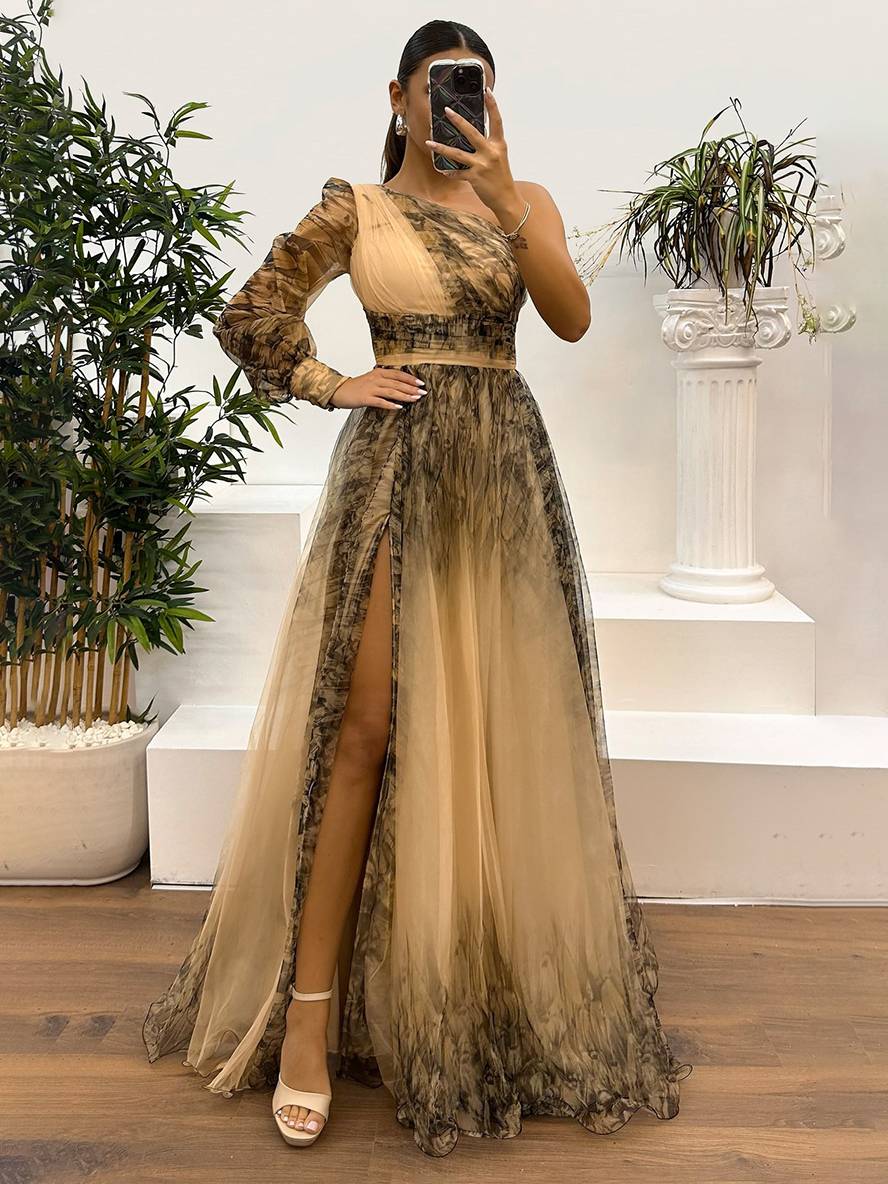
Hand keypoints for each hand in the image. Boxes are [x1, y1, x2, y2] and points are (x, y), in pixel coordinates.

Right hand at [329, 366, 425, 409]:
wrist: (339, 391)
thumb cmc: (357, 386)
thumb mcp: (372, 379)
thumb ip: (385, 379)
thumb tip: (400, 384)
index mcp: (379, 372)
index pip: (398, 374)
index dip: (410, 378)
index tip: (421, 383)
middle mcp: (376, 379)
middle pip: (397, 383)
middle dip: (411, 388)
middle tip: (423, 393)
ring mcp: (371, 388)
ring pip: (391, 392)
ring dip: (405, 396)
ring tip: (415, 399)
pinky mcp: (365, 398)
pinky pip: (380, 402)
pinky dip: (390, 404)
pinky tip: (399, 407)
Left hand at [425, 88, 518, 213]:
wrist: (507, 199)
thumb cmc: (501, 177)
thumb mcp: (499, 157)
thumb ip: (488, 145)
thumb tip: (473, 134)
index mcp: (499, 145)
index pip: (497, 120)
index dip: (492, 105)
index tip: (487, 90)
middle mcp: (491, 152)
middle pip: (472, 132)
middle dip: (458, 120)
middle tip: (446, 110)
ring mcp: (482, 165)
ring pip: (458, 153)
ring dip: (441, 148)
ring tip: (429, 142)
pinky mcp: (475, 178)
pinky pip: (458, 173)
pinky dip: (450, 172)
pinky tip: (442, 169)